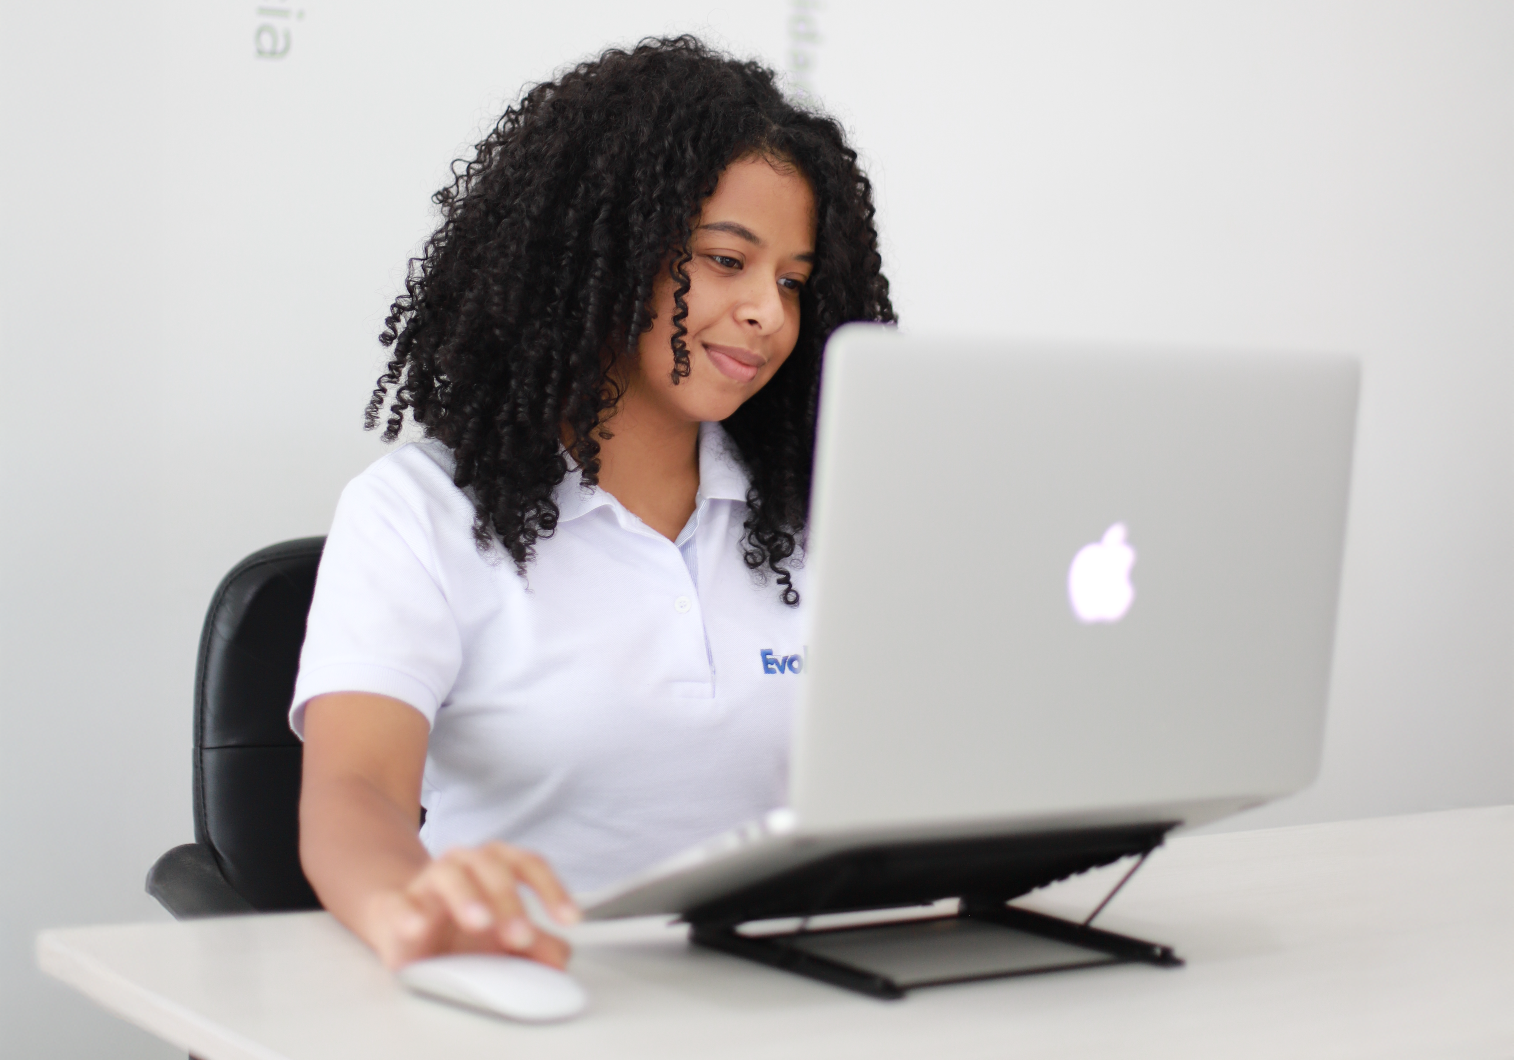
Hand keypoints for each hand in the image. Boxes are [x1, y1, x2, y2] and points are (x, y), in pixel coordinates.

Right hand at [360, 842, 579, 969]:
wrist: (409, 929)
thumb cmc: (462, 928)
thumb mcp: (505, 940)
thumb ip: (538, 947)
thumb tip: (561, 961)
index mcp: (496, 866)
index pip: (529, 864)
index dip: (552, 889)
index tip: (569, 919)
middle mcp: (464, 865)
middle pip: (492, 867)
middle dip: (510, 901)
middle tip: (520, 935)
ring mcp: (428, 882)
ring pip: (448, 875)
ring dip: (467, 897)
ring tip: (479, 923)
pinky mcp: (395, 906)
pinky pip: (398, 903)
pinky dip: (407, 913)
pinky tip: (417, 927)